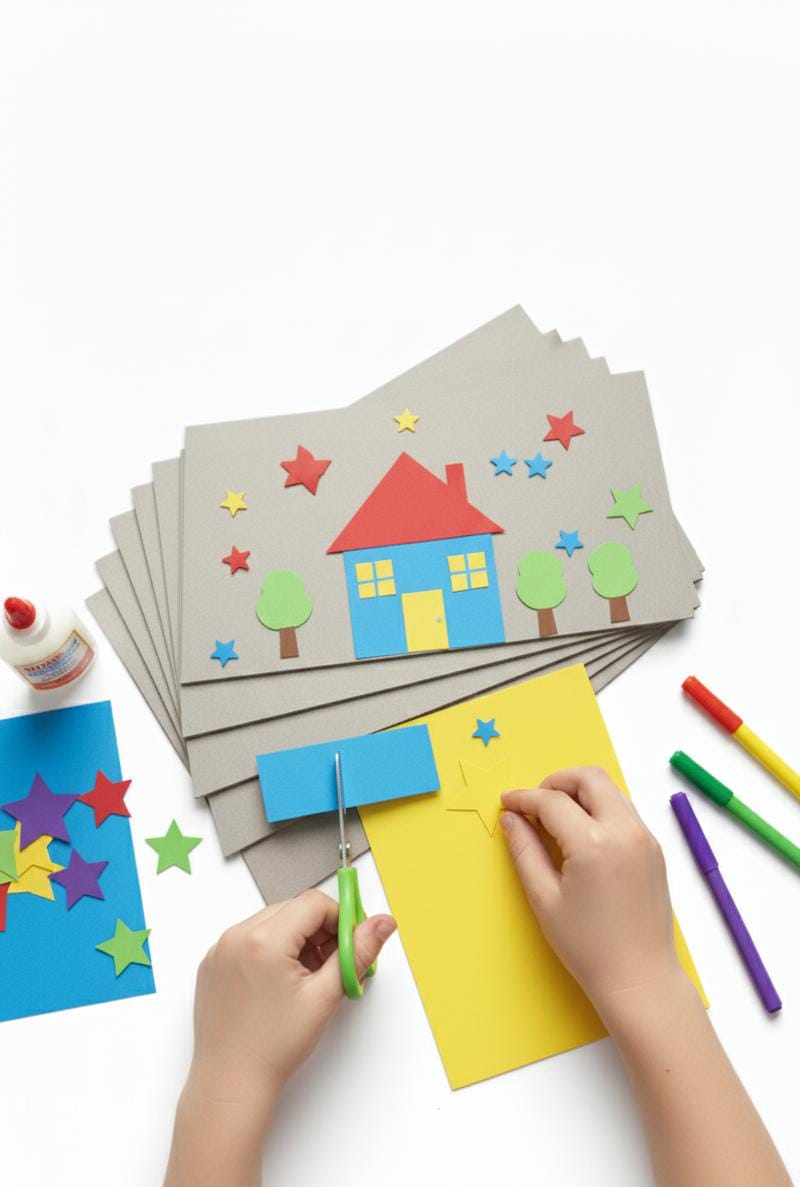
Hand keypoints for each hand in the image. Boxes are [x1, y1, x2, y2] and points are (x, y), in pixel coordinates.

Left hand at [188, 890, 396, 1107]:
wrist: (230, 1083)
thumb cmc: (273, 1048)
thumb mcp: (325, 997)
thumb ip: (357, 953)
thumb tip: (382, 924)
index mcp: (264, 941)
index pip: (314, 903)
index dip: (340, 919)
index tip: (351, 942)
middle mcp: (237, 937)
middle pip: (293, 909)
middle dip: (319, 931)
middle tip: (332, 965)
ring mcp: (221, 949)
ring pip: (272, 922)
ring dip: (296, 940)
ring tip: (306, 979)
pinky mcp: (213, 962)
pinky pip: (250, 938)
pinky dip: (271, 950)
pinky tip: (281, 984)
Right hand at [500, 767, 682, 1013]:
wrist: (640, 978)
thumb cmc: (588, 947)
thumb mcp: (544, 899)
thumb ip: (525, 851)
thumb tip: (511, 819)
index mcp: (594, 843)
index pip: (552, 801)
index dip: (523, 798)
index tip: (506, 802)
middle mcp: (625, 831)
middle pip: (589, 777)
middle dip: (556, 781)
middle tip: (534, 803)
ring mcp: (645, 838)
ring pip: (610, 789)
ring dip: (581, 792)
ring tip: (556, 818)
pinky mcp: (654, 849)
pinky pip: (624, 810)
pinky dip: (600, 807)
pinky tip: (582, 833)